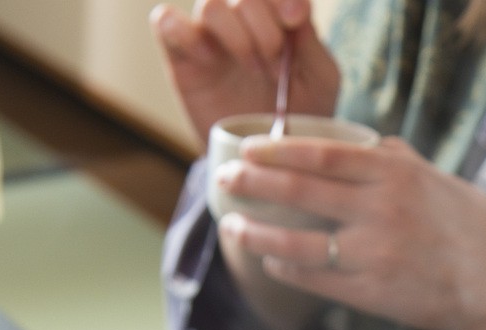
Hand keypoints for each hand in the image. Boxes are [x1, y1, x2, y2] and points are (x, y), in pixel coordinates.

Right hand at [151, 0, 338, 144]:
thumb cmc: (299, 115)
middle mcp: (242, 20)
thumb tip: (297, 5)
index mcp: (277, 18)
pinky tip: (209, 60)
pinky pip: (165, 22)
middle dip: (262, 24)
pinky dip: (184, 33)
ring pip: (209, 4)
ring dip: (234, 34)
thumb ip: (311, 42)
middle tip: (273, 62)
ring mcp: (209, 36)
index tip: (294, 20)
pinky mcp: (181, 57)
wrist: (268, 158)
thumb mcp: (320, 81)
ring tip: (251, 69)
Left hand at [215, 137, 485, 329]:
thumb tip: (363, 142)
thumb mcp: (436, 178)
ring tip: (233, 225)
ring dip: (257, 231)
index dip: (277, 150)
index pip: (321, 154)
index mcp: (394, 174)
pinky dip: (286, 266)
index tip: (248, 149)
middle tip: (224, 179)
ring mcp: (373, 254)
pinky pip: (314, 278)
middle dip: (253, 184)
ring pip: (296, 241)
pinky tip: (271, 258)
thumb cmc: (469, 225)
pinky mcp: (371, 293)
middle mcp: (380, 210)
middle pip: (299, 191)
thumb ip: (395, 159)